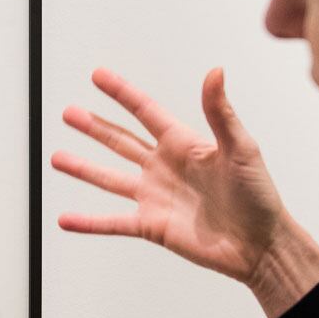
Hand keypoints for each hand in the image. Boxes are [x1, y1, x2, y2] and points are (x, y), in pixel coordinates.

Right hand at [53, 68, 318, 317]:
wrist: (261, 245)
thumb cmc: (259, 195)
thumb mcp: (241, 148)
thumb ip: (221, 113)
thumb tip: (215, 72)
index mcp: (183, 144)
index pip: (144, 112)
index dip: (121, 93)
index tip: (98, 76)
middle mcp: (164, 167)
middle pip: (120, 141)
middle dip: (94, 127)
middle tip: (69, 113)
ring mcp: (155, 197)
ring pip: (109, 178)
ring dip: (83, 168)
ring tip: (57, 157)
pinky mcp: (152, 226)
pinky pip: (113, 222)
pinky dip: (89, 222)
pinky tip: (67, 219)